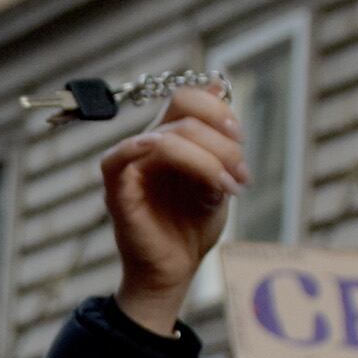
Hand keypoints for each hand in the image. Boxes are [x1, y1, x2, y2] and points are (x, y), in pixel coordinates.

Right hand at [101, 84, 240, 336]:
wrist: (175, 271)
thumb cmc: (191, 228)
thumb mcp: (217, 177)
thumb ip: (217, 137)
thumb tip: (218, 86)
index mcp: (169, 137)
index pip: (187, 98)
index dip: (218, 111)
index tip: (240, 139)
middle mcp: (146, 144)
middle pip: (184, 114)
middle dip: (223, 144)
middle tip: (241, 176)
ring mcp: (130, 165)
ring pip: (169, 137)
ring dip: (209, 160)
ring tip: (229, 188)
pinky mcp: (117, 188)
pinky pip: (123, 155)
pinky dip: (150, 151)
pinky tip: (191, 175)